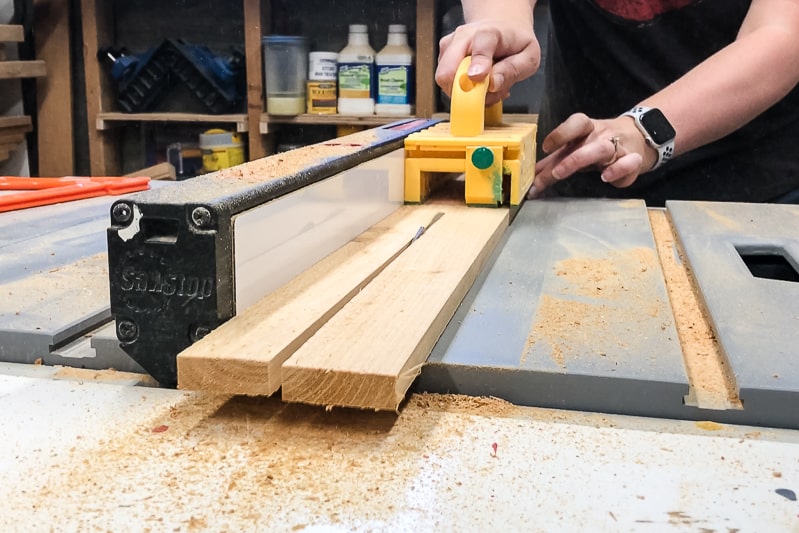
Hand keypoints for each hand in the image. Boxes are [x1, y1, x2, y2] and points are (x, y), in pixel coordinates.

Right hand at [436, 20, 540, 105]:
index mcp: (489, 32)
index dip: (477, 64)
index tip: (477, 78)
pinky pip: (447, 84)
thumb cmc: (515, 43)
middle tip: (485, 93)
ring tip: (487, 85)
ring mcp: (450, 46)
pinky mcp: (443, 57)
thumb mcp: (528, 57)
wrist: (502, 27)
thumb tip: (493, 83)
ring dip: (467, 92)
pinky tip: (478, 83)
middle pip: (448, 69)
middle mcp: (464, 36)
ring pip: (446, 81)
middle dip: (464, 90)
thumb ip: (513, 70)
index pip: (480, 46)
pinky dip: (463, 91)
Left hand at [530, 113, 658, 197]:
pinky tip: (606, 178)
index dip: (561, 133)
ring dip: (588, 161)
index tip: (546, 147)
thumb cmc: (597, 143)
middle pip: (588, 142)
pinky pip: (629, 163)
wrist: (636, 137)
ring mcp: (618, 147)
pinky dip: (619, 170)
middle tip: (555, 173)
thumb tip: (530, 175)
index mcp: (586, 129)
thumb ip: (554, 161)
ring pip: (604, 149)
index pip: (576, 123)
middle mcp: (601, 135)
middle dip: (571, 159)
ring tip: (574, 175)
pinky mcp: (633, 160)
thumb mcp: (576, 146)